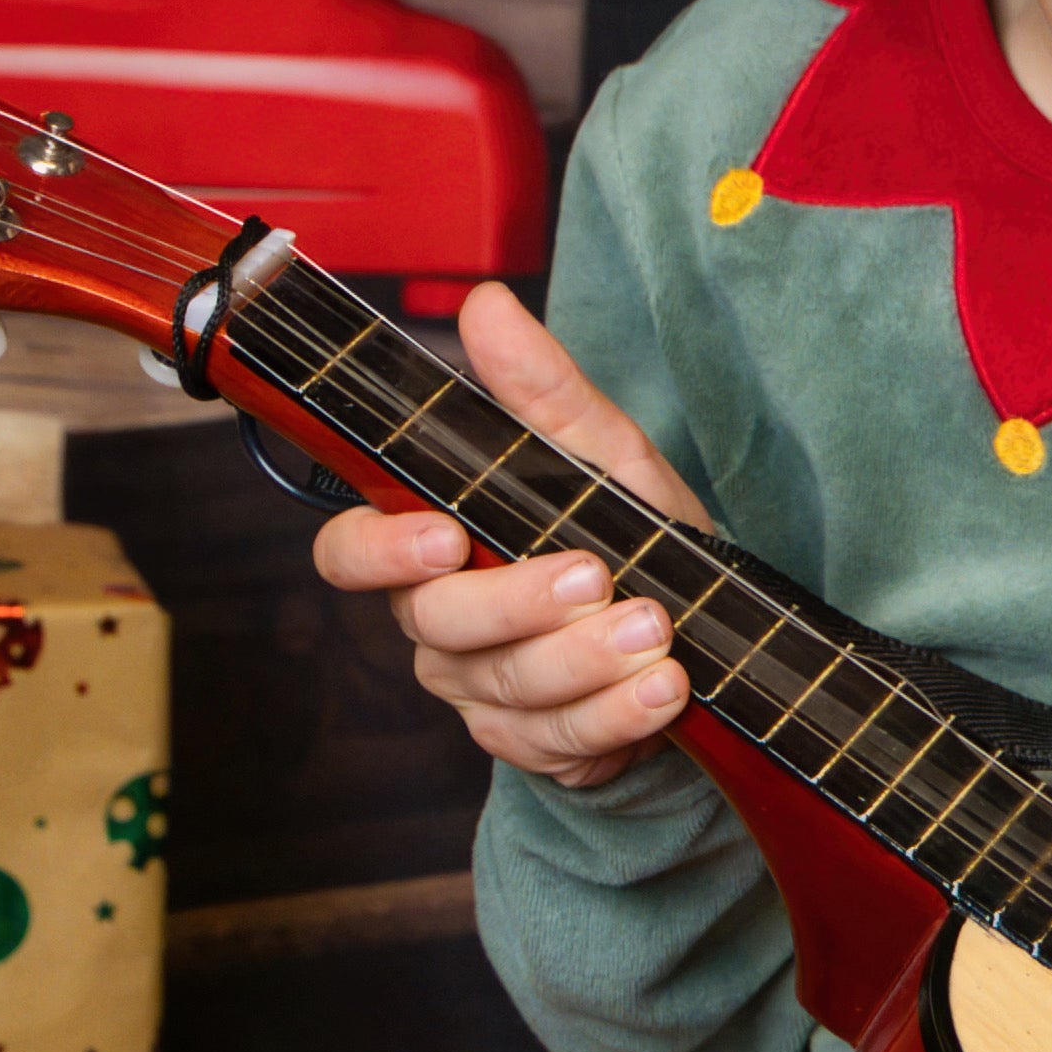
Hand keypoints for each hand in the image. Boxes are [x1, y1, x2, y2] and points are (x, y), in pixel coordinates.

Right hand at [307, 277, 710, 797]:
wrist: (700, 627)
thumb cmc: (629, 531)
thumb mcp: (599, 453)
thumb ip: (542, 389)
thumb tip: (487, 305)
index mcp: (432, 545)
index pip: (350, 554)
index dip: (379, 552)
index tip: (445, 535)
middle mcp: (440, 624)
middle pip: (438, 623)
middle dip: (520, 603)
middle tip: (595, 576)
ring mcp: (484, 693)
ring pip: (508, 687)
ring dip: (587, 660)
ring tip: (657, 631)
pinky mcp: (535, 746)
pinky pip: (560, 743)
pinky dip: (619, 717)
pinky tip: (665, 689)